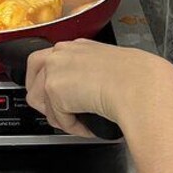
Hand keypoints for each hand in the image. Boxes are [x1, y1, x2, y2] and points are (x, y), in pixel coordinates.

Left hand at [24, 38, 172, 136]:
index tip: (54, 95)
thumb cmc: (136, 78)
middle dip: (42, 98)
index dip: (49, 81)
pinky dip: (73, 126)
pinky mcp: (53, 89)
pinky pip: (57, 119)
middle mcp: (61, 52)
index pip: (48, 60)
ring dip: (60, 115)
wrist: (139, 85)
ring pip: (40, 102)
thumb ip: (89, 73)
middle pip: (32, 77)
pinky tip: (89, 123)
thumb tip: (84, 91)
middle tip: (60, 111)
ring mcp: (54, 69)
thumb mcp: (109, 66)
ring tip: (80, 119)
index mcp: (76, 45)